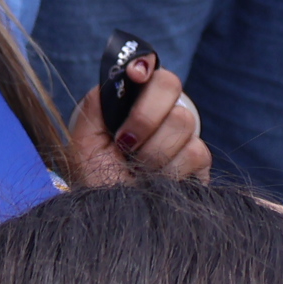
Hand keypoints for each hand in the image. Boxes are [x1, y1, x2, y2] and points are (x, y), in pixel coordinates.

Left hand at [65, 54, 208, 186]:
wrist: (111, 217)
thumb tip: (118, 77)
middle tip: (124, 142)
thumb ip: (95, 105)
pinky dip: (169, 170)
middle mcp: (159, 111)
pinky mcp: (200, 162)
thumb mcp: (82, 141)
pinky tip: (155, 182)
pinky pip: (194, 151)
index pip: (146, 67)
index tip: (135, 75)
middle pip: (169, 83)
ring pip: (182, 121)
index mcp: (131, 101)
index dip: (143, 66)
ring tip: (137, 170)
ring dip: (152, 152)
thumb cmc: (95, 179)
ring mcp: (182, 134)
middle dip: (144, 116)